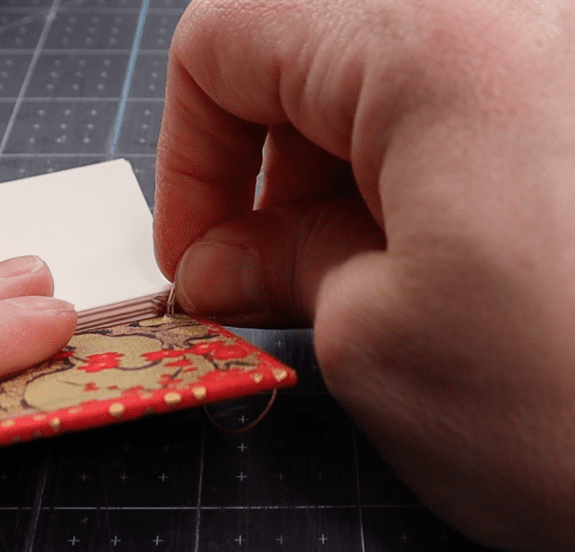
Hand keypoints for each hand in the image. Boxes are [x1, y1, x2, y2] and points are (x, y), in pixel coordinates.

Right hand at [155, 0, 574, 551]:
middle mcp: (518, 4)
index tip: (200, 251)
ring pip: (396, 73)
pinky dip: (432, 172)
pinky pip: (476, 96)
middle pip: (313, 46)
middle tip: (272, 275)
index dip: (188, 155)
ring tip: (374, 279)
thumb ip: (277, 273)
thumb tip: (225, 260)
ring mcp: (568, 47)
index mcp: (433, 32)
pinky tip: (455, 259)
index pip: (226, 38)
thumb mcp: (374, 344)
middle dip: (269, 167)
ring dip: (350, 173)